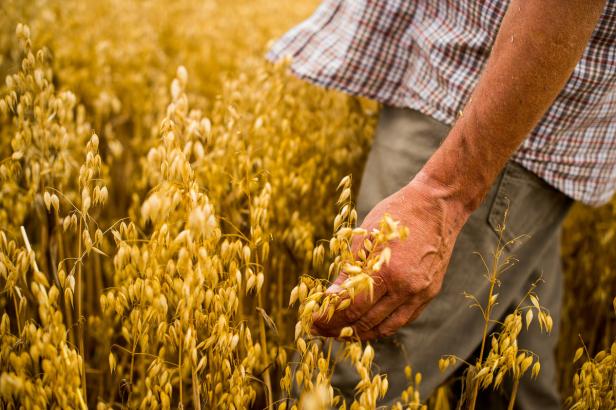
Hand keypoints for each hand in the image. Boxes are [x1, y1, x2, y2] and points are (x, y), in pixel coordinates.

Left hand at [313, 174, 469, 339]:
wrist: (437, 206)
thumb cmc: (396, 215)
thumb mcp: (365, 237)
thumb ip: (349, 271)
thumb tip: (330, 297)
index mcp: (387, 271)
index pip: (352, 307)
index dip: (330, 319)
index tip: (314, 322)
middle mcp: (406, 287)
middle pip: (367, 321)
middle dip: (340, 329)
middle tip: (322, 330)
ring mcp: (421, 293)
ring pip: (387, 326)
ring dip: (362, 333)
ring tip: (342, 333)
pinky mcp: (430, 292)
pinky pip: (405, 319)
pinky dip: (385, 326)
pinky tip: (369, 325)